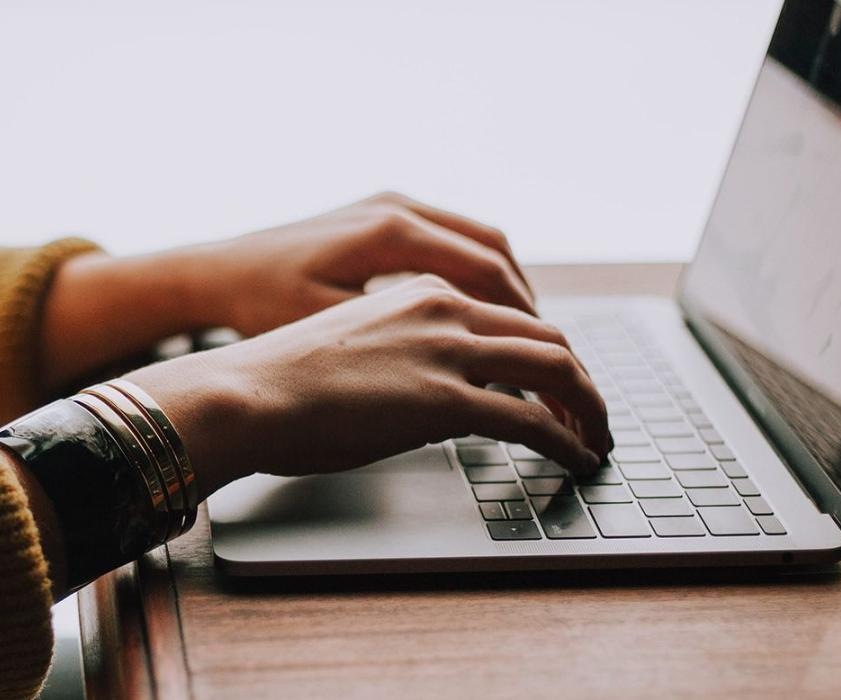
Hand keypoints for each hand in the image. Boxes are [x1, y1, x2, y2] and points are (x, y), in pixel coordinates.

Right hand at [123, 275, 610, 494]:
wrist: (244, 393)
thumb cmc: (278, 380)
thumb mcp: (351, 347)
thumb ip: (400, 354)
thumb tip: (423, 395)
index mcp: (419, 291)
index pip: (509, 313)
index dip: (545, 350)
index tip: (556, 382)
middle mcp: (443, 309)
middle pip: (546, 335)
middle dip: (580, 379)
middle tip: (591, 414)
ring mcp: (447, 351)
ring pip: (556, 368)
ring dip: (588, 407)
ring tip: (596, 439)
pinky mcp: (446, 400)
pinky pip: (533, 420)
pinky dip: (567, 441)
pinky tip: (576, 459)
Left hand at [183, 191, 535, 336]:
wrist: (217, 273)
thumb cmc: (262, 307)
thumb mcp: (331, 332)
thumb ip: (400, 345)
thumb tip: (470, 376)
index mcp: (391, 233)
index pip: (487, 273)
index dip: (523, 321)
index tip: (546, 361)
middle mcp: (398, 208)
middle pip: (495, 252)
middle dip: (528, 307)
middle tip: (551, 355)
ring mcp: (390, 205)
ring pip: (479, 241)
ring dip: (507, 288)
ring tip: (526, 339)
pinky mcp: (381, 214)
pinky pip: (451, 238)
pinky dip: (477, 275)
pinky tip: (481, 315)